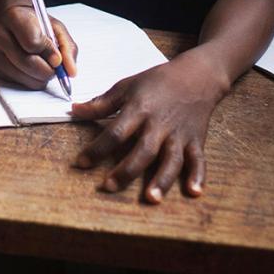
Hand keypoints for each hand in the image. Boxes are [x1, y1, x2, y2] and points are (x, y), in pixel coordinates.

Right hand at [0, 5, 76, 88]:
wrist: (9, 17)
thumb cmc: (33, 22)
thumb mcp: (54, 26)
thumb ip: (67, 47)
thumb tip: (70, 71)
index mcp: (14, 17)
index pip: (33, 42)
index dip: (49, 53)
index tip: (57, 58)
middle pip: (28, 63)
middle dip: (47, 70)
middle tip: (55, 67)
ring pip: (23, 77)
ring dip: (40, 77)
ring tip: (44, 66)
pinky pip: (16, 82)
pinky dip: (30, 79)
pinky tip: (32, 68)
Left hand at [71, 55, 221, 203]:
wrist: (197, 75)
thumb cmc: (158, 81)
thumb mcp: (127, 86)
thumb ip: (101, 103)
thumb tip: (74, 111)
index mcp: (140, 109)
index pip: (115, 132)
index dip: (97, 148)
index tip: (81, 163)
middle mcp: (159, 124)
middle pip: (143, 150)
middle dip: (126, 170)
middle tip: (109, 186)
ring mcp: (179, 134)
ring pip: (171, 159)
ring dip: (162, 179)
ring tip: (152, 198)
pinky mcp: (196, 140)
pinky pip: (199, 160)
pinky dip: (199, 175)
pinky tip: (194, 192)